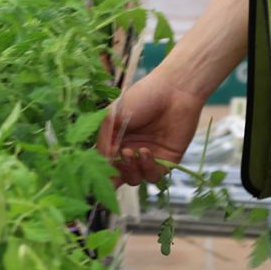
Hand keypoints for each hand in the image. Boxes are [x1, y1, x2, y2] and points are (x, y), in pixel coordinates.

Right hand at [97, 70, 204, 185]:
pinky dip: (147, 168)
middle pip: (117, 175)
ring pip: (134, 179)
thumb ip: (104, 140)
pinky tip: (145, 152)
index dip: (99, 169)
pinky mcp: (166, 161)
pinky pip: (153, 176)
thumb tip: (101, 163)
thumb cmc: (142, 97)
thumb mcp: (114, 115)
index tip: (96, 168)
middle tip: (119, 155)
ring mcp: (148, 157)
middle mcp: (130, 151)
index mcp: (115, 139)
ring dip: (130, 171)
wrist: (174, 90)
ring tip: (131, 153)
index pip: (103, 162)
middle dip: (115, 172)